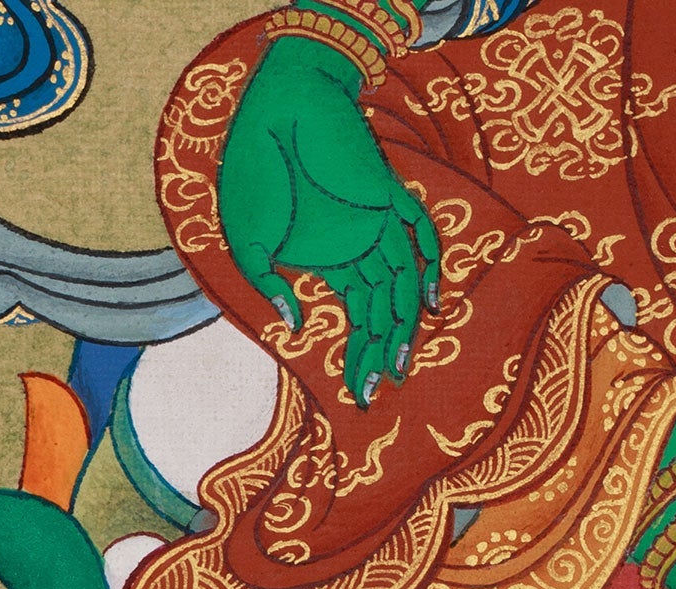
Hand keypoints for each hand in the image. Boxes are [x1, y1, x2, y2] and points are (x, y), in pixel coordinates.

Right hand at [216, 33, 443, 406]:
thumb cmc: (254, 169)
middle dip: (381, 355)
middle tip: (378, 393)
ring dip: (402, 327)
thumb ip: (267, 284)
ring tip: (397, 366)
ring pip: (403, 286)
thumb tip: (295, 327)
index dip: (360, 359)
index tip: (359, 397)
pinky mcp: (387, 193)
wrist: (270, 104)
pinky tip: (429, 304)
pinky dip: (429, 266)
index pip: (359, 321)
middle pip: (384, 312)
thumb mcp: (246, 239)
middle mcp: (362, 250)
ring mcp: (377, 223)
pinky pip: (420, 233)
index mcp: (333, 263)